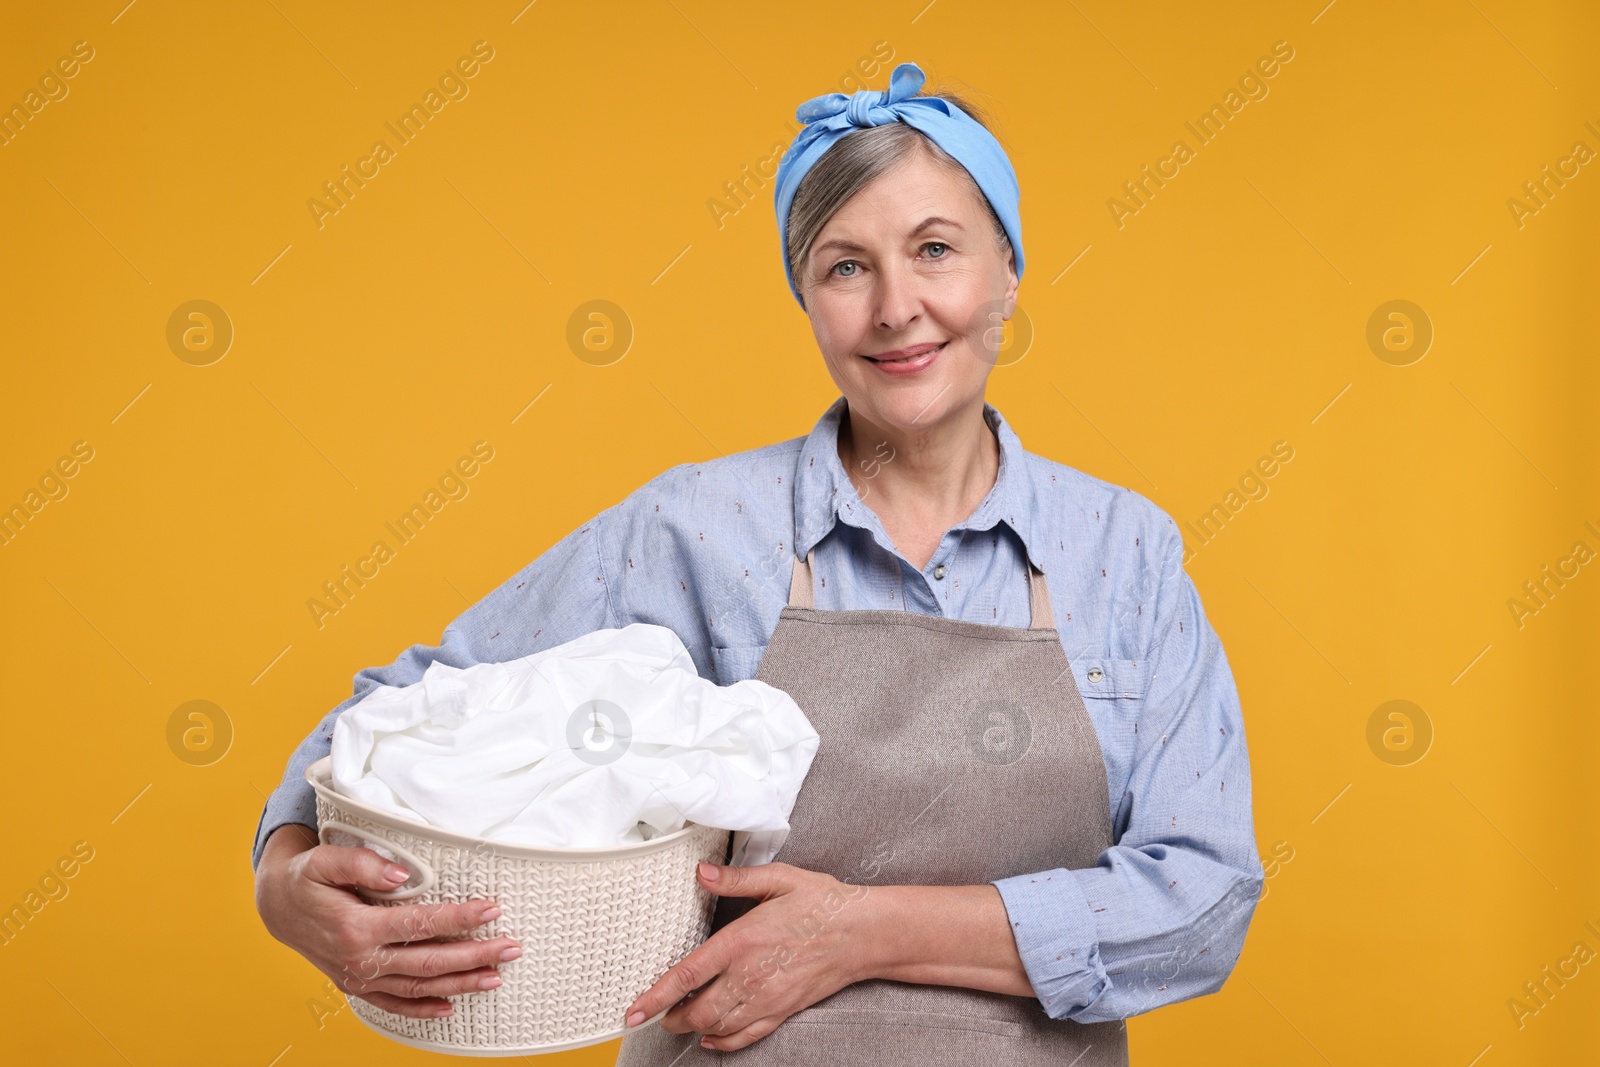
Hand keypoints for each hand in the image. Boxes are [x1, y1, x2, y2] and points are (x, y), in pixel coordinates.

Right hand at [254, 824, 521, 1017]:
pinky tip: (449, 1008)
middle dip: (475, 956)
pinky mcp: (357, 986)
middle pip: (428, 962)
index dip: (459, 919)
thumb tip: (400, 875)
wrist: (276, 907)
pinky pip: (394, 1003)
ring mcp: (359, 977)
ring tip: (495, 977)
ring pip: (418, 987)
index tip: (492, 910)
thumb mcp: (324, 860)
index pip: (420, 924)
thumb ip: (362, 863)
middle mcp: (360, 959)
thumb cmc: (305, 878)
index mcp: (356, 927)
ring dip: (460, 984)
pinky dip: (422, 1009)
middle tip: (512, 948)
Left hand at [622, 861, 874, 1050]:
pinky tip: (714, 1038)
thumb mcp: (780, 878)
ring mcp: (768, 998)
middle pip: (698, 1011)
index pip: (688, 975)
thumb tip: (703, 872)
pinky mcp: (783, 1010)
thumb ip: (737, 878)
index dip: (657, 996)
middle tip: (656, 1015)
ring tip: (681, 1021)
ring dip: (695, 1027)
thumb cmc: (823, 902)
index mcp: (743, 940)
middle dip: (671, 1017)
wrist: (864, 934)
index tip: (634, 1010)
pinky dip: (725, 1041)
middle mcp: (751, 976)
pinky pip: (747, 1036)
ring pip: (719, 1027)